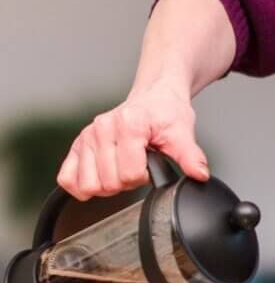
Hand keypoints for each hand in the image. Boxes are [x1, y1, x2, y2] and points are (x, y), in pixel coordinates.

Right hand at [57, 80, 208, 198]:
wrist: (155, 97)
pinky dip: (82, 185)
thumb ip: (190, 155)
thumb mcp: (183, 131)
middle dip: (126, 183)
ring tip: (121, 169)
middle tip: (136, 166)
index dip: (143, 177)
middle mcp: (102, 128)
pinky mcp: (78, 144)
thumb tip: (199, 174)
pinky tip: (100, 176)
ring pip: (88, 185)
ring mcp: (87, 136)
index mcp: (128, 125)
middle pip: (109, 183)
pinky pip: (67, 178)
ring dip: (107, 185)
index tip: (149, 164)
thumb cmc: (165, 112)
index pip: (129, 174)